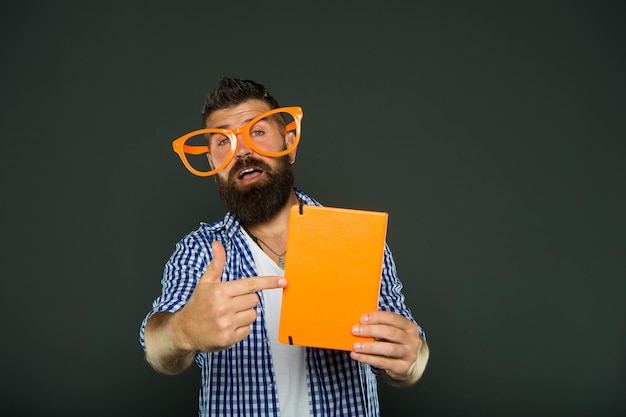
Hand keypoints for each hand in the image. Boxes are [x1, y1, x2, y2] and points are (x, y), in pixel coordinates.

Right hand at [172, 240, 286, 352]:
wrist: (184, 330)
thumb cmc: (197, 304)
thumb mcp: (205, 282)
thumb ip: (216, 263)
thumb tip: (217, 244)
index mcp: (220, 291)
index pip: (251, 284)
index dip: (269, 282)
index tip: (283, 281)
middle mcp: (224, 307)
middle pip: (254, 300)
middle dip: (247, 300)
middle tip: (231, 303)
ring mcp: (226, 324)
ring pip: (253, 315)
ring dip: (245, 314)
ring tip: (229, 315)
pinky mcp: (228, 338)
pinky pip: (248, 330)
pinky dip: (241, 328)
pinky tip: (228, 326)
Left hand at [350, 311, 427, 385]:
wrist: (409, 363)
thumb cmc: (396, 342)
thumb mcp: (394, 331)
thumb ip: (381, 325)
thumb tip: (360, 321)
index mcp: (410, 326)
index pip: (393, 318)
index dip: (377, 317)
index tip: (362, 319)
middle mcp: (412, 340)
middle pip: (391, 333)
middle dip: (371, 330)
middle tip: (355, 330)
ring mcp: (409, 355)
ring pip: (389, 349)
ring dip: (369, 347)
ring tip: (355, 346)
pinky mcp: (403, 367)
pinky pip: (383, 363)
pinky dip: (368, 359)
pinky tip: (357, 356)